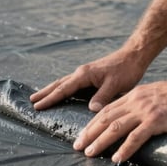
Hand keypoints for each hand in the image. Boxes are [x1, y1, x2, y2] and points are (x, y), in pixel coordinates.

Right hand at [30, 48, 147, 111]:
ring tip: (40, 96)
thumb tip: (91, 110)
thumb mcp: (116, 85)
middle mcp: (81, 73)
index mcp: (84, 75)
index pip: (63, 89)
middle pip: (59, 84)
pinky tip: (62, 93)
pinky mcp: (91, 75)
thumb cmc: (126, 69)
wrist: (134, 55)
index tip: (37, 105)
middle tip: (32, 100)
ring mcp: (85, 73)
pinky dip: (62, 88)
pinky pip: (71, 83)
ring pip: (64, 82)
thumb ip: (102, 97)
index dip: (50, 98)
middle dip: (45, 93)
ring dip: (51, 90)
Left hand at [73, 77, 166, 162]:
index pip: (106, 111)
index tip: (83, 135)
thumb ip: (142, 105)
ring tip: (90, 153)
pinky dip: (125, 149)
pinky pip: (136, 137)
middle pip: (105, 119)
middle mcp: (135, 102)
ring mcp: (145, 111)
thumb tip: (135, 119)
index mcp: (133, 96)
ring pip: (115, 128)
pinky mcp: (156, 120)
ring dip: (100, 142)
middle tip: (78, 146)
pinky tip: (117, 158)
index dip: (92, 124)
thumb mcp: (154, 96)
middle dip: (89, 133)